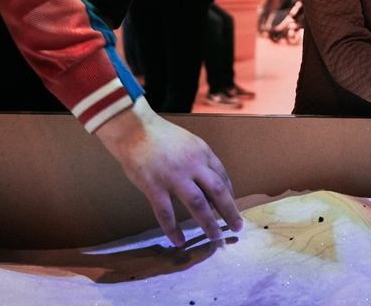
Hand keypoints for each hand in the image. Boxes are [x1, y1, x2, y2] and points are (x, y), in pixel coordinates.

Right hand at [94, 98, 242, 246]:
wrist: (133, 129)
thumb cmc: (160, 135)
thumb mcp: (188, 142)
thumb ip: (199, 161)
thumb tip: (209, 185)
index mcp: (202, 152)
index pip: (222, 177)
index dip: (230, 195)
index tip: (233, 208)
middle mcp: (192, 165)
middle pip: (217, 191)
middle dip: (230, 212)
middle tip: (237, 228)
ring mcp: (173, 177)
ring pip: (197, 204)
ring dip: (208, 223)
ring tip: (215, 238)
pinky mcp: (154, 187)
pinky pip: (166, 213)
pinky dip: (173, 230)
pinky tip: (179, 241)